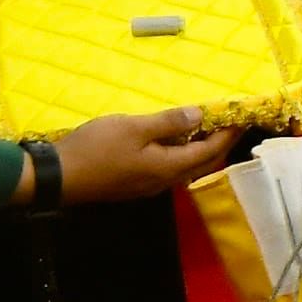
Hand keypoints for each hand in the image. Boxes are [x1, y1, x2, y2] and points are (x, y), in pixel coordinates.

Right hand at [48, 105, 235, 201]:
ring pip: (186, 167)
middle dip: (220, 143)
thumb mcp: (134, 128)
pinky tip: (176, 141)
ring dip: (201, 150)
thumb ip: (168, 123)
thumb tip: (200, 116)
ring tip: (209, 129)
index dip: (227, 134)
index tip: (241, 117)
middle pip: (202, 163)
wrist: (60, 177)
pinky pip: (170, 168)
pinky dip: (182, 153)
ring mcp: (149, 185)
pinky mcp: (136, 183)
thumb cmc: (96, 149)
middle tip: (232, 123)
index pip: (209, 152)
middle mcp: (164, 181)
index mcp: (168, 167)